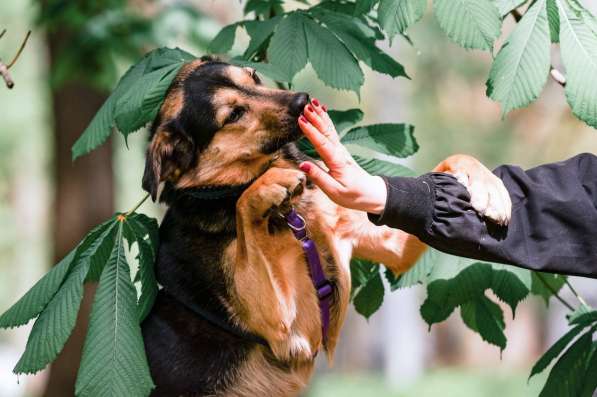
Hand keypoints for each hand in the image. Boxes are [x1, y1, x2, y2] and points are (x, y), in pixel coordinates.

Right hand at [297, 99, 387, 213]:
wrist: (370, 193)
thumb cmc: (352, 195)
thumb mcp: (333, 191)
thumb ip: (318, 177)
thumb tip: (303, 164)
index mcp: (337, 162)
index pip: (322, 144)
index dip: (311, 131)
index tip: (301, 120)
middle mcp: (339, 152)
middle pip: (326, 131)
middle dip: (316, 118)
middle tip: (305, 106)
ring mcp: (340, 149)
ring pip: (329, 129)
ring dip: (320, 115)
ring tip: (312, 102)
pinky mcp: (339, 149)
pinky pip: (331, 131)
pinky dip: (326, 120)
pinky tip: (322, 111)